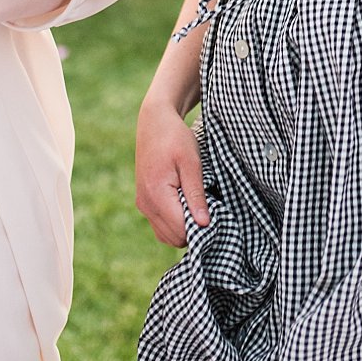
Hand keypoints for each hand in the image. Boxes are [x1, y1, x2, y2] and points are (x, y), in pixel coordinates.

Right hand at [135, 95, 208, 244]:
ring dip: (184, 229)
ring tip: (198, 208)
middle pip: (174, 238)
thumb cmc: (175, 138)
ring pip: (166, 236)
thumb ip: (196, 195)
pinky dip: (174, 224)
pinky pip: (160, 227)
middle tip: (211, 212)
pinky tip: (187, 207)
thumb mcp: (191, 163)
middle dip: (194, 231)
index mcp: (156, 194)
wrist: (154, 122)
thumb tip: (204, 224)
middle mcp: (145, 203)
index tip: (218, 217)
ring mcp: (142, 204)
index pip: (182, 230)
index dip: (202, 229)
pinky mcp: (143, 202)